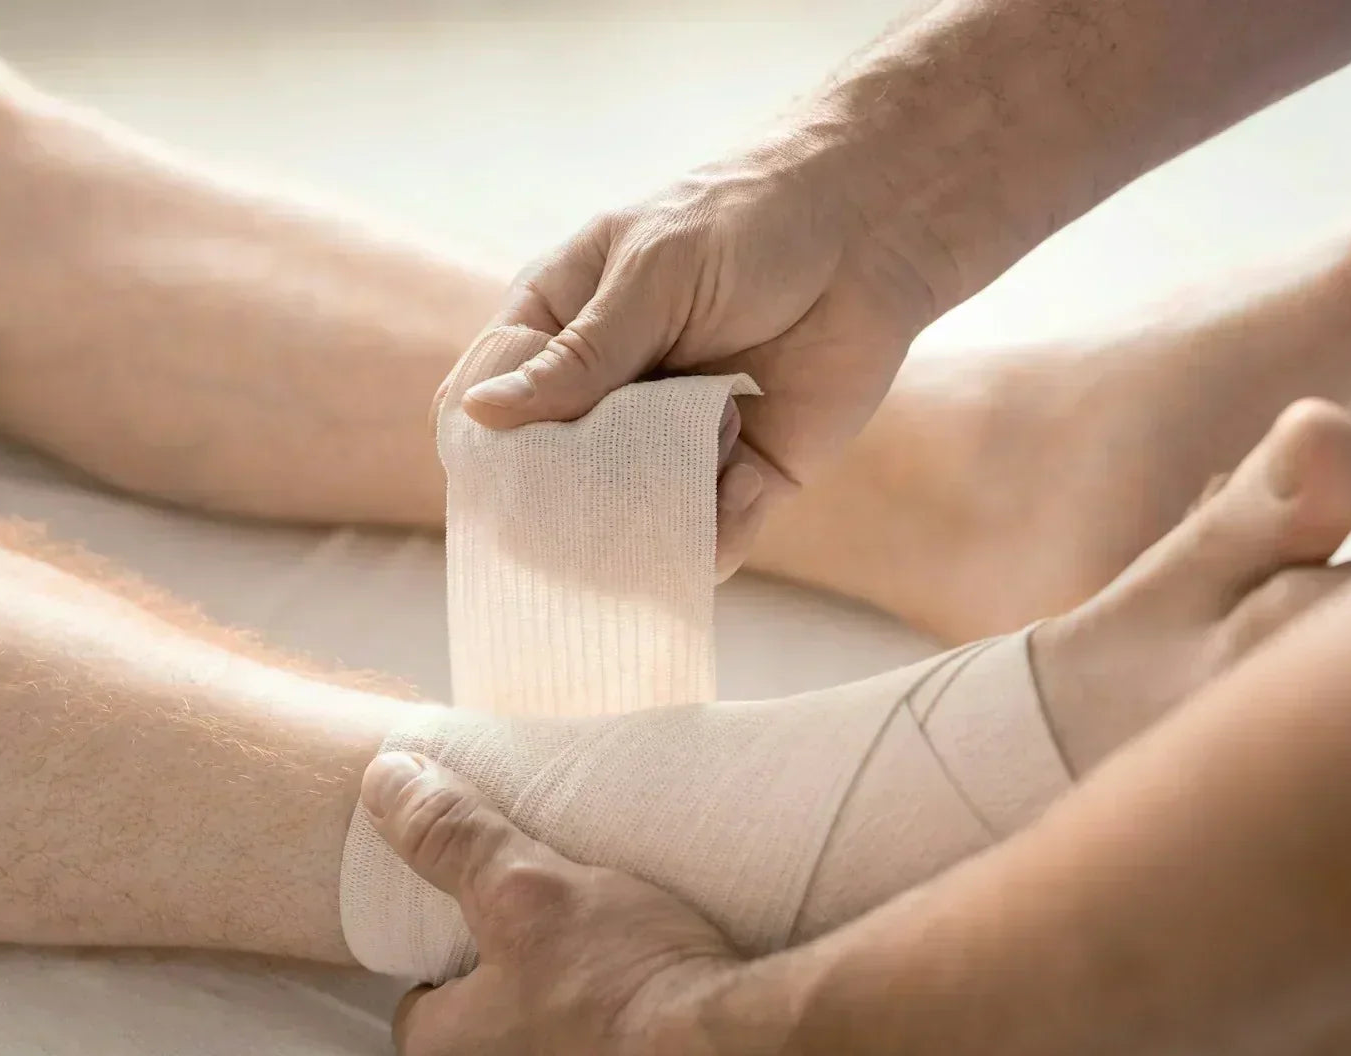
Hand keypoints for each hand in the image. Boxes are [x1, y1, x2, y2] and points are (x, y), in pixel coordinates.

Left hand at [362, 752, 756, 1055]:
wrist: (734, 1042)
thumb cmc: (623, 990)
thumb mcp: (525, 892)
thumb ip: (454, 839)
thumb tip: (389, 781)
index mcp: (456, 1051)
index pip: (420, 1004)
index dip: (442, 950)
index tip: (468, 905)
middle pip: (489, 1009)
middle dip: (513, 960)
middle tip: (545, 901)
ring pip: (549, 1015)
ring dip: (570, 974)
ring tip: (601, 916)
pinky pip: (611, 1023)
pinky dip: (623, 991)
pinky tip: (648, 952)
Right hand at [449, 133, 940, 569]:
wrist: (870, 234)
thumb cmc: (746, 225)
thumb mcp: (651, 278)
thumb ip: (580, 356)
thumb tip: (480, 413)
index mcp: (563, 330)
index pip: (494, 402)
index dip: (487, 446)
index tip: (496, 480)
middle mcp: (609, 397)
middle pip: (556, 478)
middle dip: (573, 501)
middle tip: (601, 497)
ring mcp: (672, 443)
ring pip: (632, 520)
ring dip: (654, 517)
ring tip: (693, 471)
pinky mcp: (743, 477)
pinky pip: (713, 536)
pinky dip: (721, 529)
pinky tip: (746, 479)